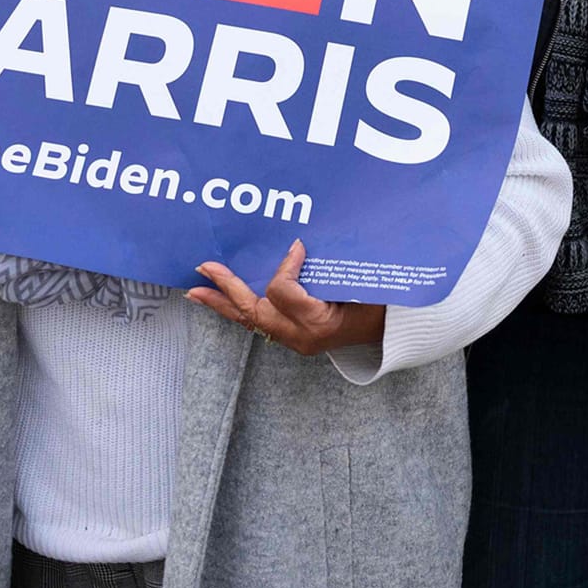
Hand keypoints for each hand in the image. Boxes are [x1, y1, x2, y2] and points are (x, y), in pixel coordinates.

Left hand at [188, 241, 384, 357]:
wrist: (392, 331)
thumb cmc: (380, 301)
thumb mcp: (358, 283)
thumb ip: (328, 268)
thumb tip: (299, 246)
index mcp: (317, 323)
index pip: (282, 291)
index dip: (285, 265)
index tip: (297, 246)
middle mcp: (299, 337)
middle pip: (253, 311)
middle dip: (227, 288)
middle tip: (205, 268)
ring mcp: (294, 341)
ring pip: (250, 321)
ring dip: (223, 304)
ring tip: (195, 291)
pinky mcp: (291, 339)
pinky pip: (258, 324)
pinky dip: (239, 310)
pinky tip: (222, 301)